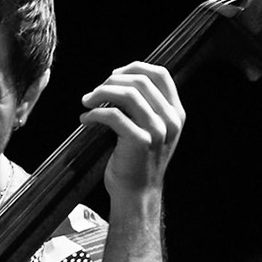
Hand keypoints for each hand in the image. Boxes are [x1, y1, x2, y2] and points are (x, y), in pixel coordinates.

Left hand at [79, 62, 182, 199]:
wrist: (136, 194)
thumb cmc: (137, 160)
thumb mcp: (151, 130)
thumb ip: (145, 107)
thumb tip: (119, 79)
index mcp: (176, 113)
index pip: (160, 74)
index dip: (134, 67)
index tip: (113, 75)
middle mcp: (171, 120)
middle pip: (140, 81)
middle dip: (111, 81)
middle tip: (93, 92)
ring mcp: (157, 131)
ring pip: (127, 94)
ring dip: (100, 93)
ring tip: (86, 101)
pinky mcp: (139, 141)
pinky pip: (113, 115)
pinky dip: (94, 113)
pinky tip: (85, 119)